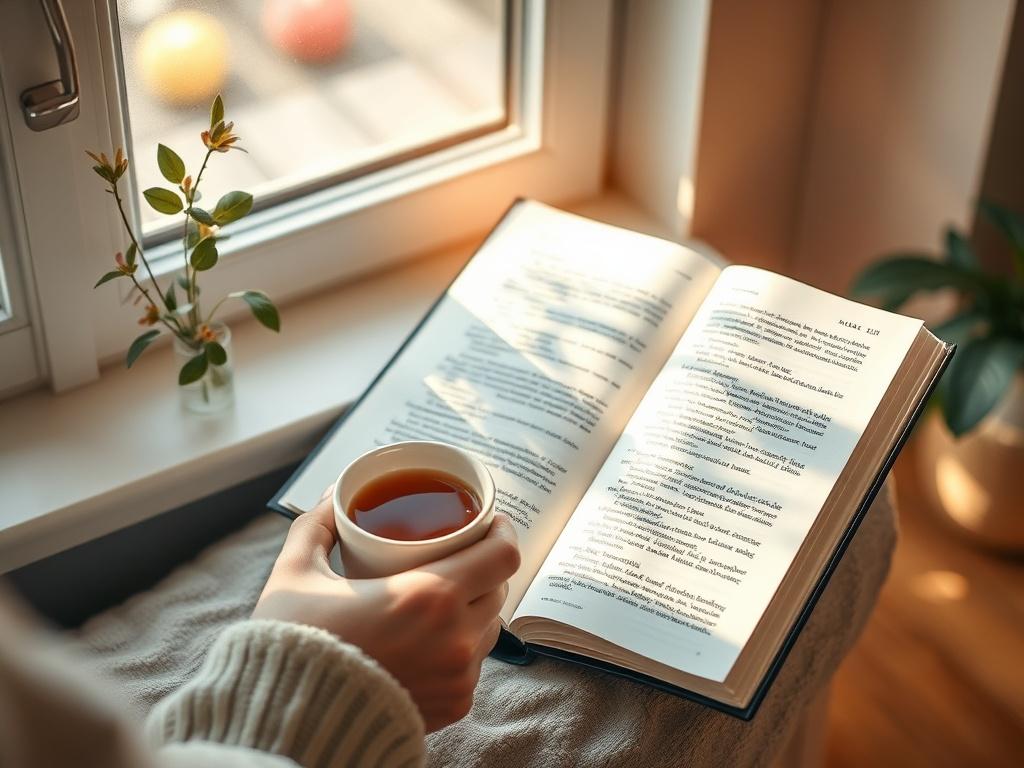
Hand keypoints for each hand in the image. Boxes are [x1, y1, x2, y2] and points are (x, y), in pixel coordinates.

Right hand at [252, 495, 519, 731]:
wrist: (287, 722)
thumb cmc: (294, 642)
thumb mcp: (295, 573)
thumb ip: (317, 526)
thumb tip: (333, 497)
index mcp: (431, 595)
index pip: (503, 554)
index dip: (502, 532)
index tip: (486, 523)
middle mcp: (457, 637)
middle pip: (498, 587)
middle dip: (481, 567)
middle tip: (453, 557)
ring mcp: (460, 676)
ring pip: (490, 626)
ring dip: (473, 608)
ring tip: (438, 600)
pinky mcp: (455, 706)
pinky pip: (474, 665)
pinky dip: (458, 648)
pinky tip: (428, 641)